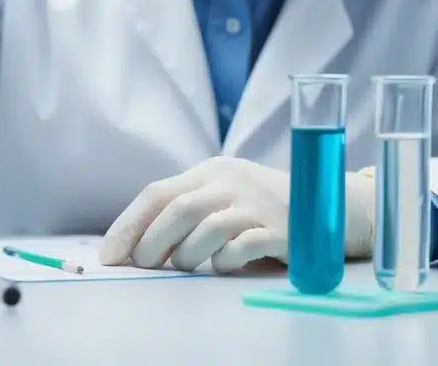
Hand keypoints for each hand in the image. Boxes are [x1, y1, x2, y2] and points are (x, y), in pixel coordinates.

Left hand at [98, 156, 375, 273]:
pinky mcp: (279, 229)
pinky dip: (224, 261)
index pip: (157, 193)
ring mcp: (256, 204)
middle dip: (151, 244)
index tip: (109, 256)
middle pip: (177, 210)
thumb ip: (185, 214)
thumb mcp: (223, 198)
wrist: (328, 205)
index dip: (128, 226)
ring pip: (205, 229)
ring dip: (186, 256)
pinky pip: (240, 247)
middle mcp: (231, 181)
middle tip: (144, 266)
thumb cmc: (261, 208)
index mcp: (210, 171)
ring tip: (187, 266)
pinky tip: (223, 265)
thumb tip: (135, 250)